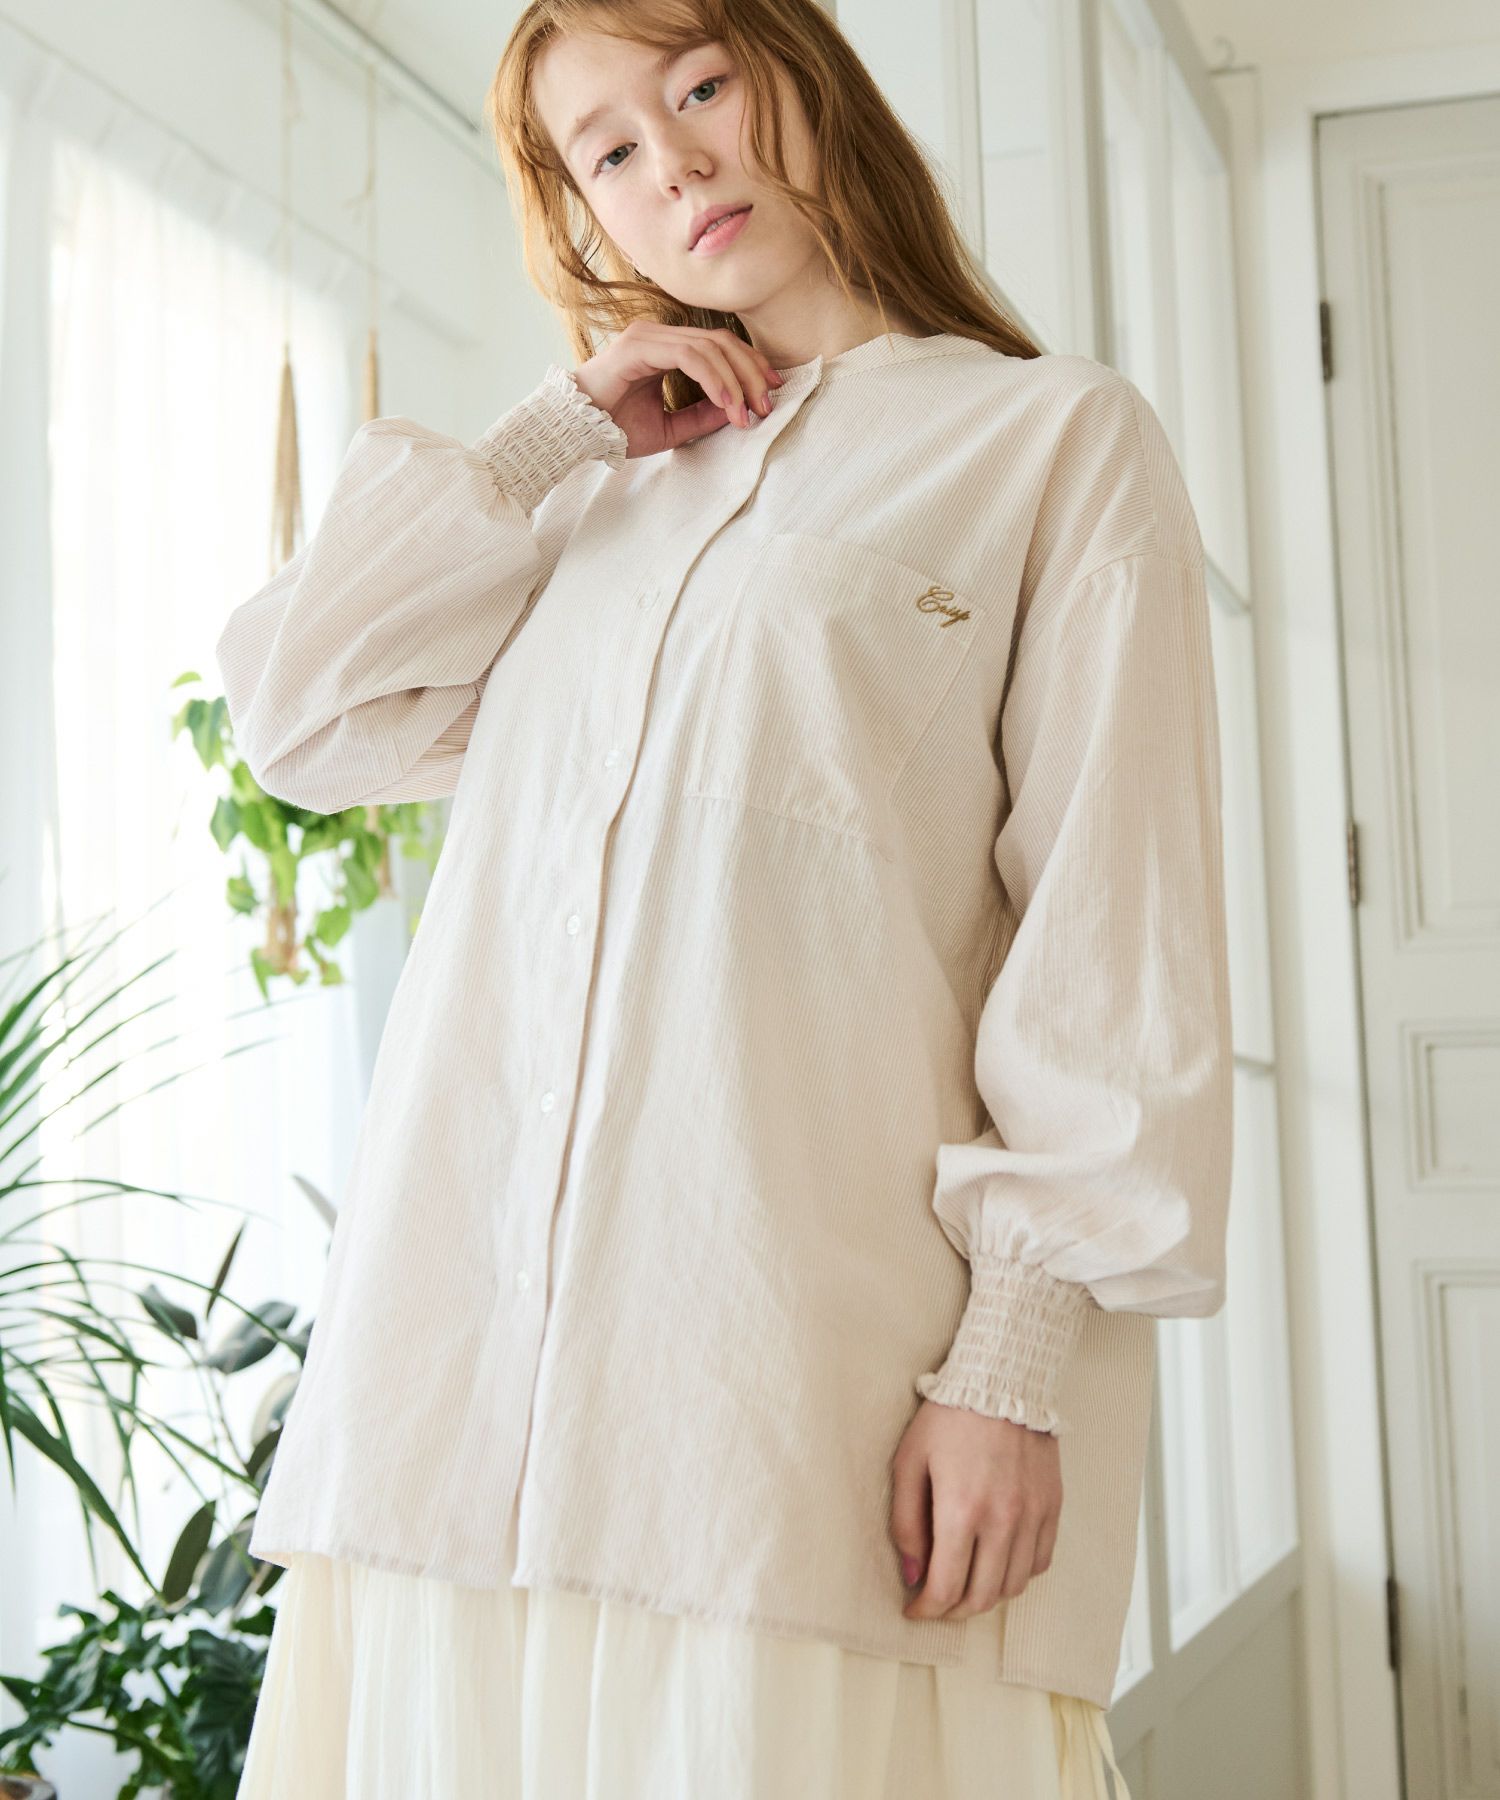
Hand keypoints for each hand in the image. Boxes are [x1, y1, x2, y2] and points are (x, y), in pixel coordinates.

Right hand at [570, 319, 784, 457]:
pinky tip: (726, 403)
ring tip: (746, 413)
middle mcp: (659, 334)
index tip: (770, 394)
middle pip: (721, 342)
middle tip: (766, 406)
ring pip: (709, 347)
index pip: (719, 345)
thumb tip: (738, 410)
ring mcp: (648, 335)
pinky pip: (689, 356)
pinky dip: (713, 379)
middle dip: (751, 373)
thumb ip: (702, 415)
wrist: (575, 432)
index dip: (750, 366)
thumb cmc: (614, 428)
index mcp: (666, 346)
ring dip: (735, 381)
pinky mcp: (639, 346)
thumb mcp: (671, 427)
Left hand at [888, 1399, 1061, 1620]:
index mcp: (960, 1510)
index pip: (945, 1587)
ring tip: (965, 1584)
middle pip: (982, 1597)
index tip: (914, 1610)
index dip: (926, 1610)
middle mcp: (1002, 1520)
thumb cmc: (948, 1417)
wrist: (1001, 1378)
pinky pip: (1039, 1562)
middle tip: (937, 1603)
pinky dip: (1017, 1574)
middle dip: (954, 1611)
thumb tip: (912, 1573)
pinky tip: (997, 1562)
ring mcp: (1032, 1515)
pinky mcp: (1052, 1506)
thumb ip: (905, 1522)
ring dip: (987, 1596)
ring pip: (1013, 1586)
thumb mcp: (909, 1462)